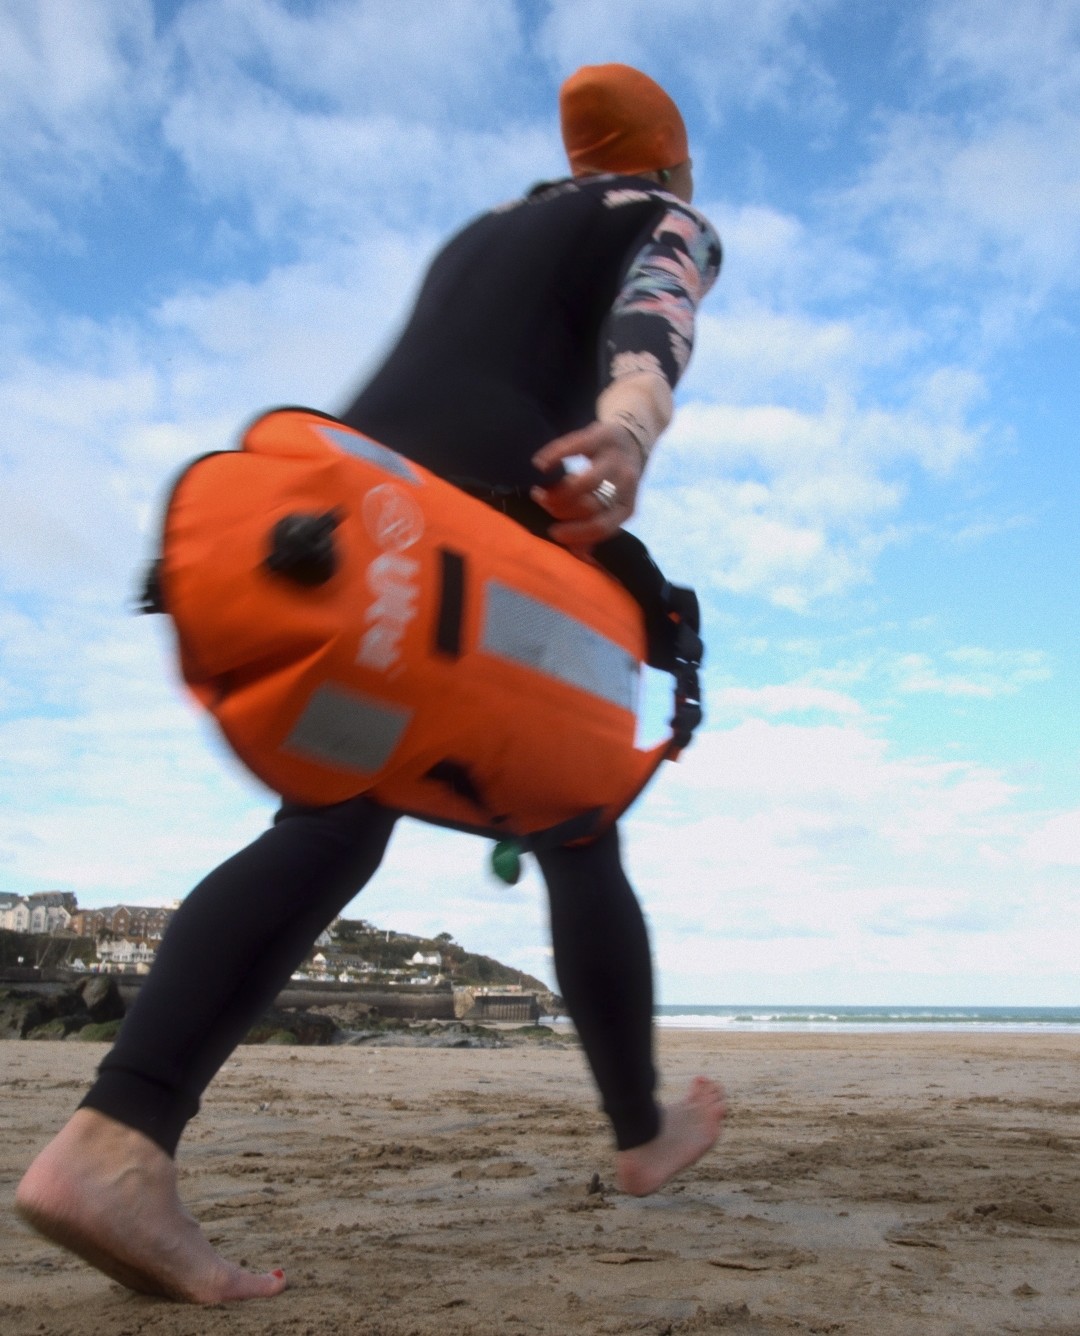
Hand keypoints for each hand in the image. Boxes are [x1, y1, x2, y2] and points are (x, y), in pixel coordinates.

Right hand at [530, 421, 642, 552]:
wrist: (634, 438)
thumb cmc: (616, 481)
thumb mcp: (614, 506)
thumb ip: (596, 528)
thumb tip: (579, 554)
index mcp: (627, 506)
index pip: (602, 527)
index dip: (575, 532)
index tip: (554, 532)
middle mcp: (626, 483)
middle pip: (590, 505)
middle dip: (561, 509)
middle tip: (543, 505)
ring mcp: (615, 458)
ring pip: (586, 482)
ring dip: (558, 490)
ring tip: (541, 492)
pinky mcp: (602, 435)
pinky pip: (575, 447)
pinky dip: (554, 456)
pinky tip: (540, 465)